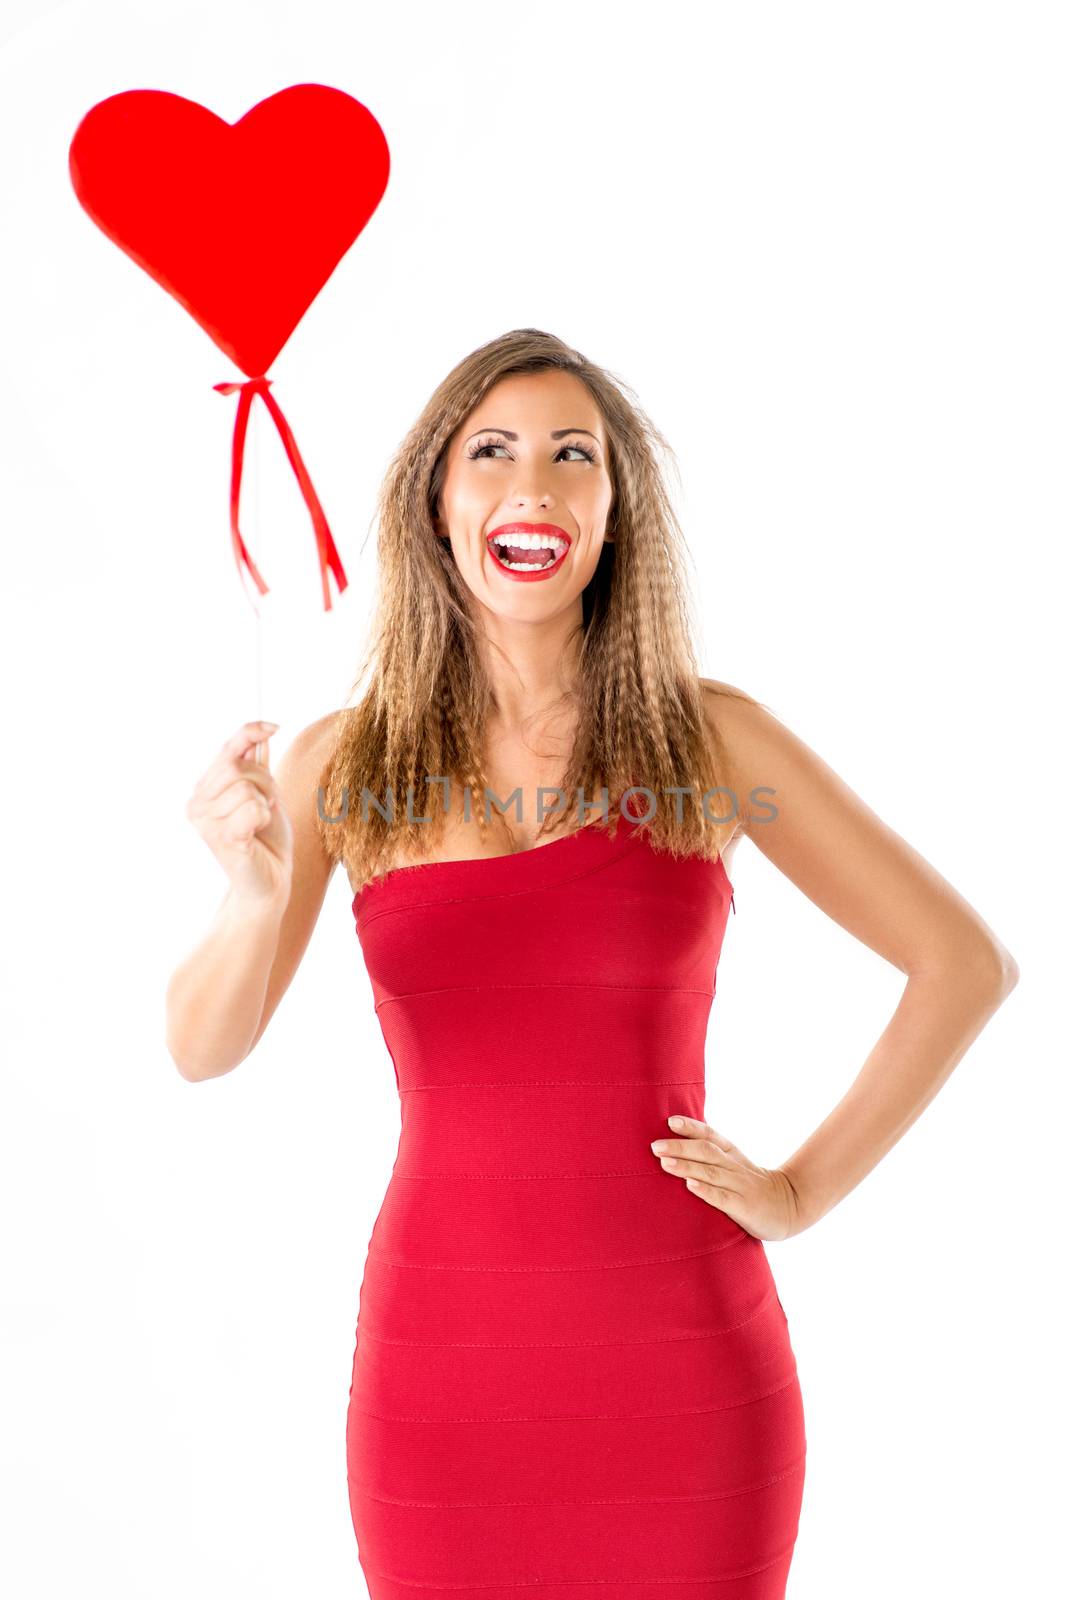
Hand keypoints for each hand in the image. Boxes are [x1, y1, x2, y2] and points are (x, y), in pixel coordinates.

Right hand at [185, 720, 292, 906]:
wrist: (270, 880)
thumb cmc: (266, 838)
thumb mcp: (264, 794)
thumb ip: (255, 765)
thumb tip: (260, 732)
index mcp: (204, 789)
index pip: (227, 748)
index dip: (249, 732)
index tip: (274, 727)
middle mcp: (196, 803)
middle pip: (237, 767)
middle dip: (264, 782)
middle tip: (267, 805)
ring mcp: (204, 821)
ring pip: (247, 787)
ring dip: (265, 804)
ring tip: (259, 823)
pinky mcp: (220, 837)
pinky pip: (253, 808)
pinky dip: (264, 817)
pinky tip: (256, 833)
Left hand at [650, 1115, 803, 1240]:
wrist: (790, 1206)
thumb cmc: (753, 1186)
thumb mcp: (735, 1165)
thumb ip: (712, 1157)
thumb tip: (676, 1148)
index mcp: (732, 1154)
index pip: (711, 1135)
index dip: (691, 1127)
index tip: (670, 1121)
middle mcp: (734, 1167)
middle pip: (706, 1152)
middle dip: (680, 1147)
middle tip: (655, 1146)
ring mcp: (740, 1186)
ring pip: (711, 1172)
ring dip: (687, 1167)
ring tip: (665, 1162)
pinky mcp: (744, 1207)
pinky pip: (723, 1198)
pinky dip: (706, 1191)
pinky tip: (690, 1186)